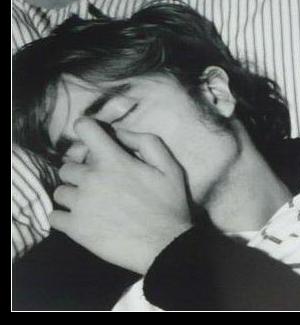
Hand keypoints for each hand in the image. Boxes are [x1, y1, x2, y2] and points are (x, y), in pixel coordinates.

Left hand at [50, 118, 192, 274]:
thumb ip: (145, 143)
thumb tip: (119, 133)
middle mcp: (91, 178)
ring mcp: (80, 204)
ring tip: (91, 205)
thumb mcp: (169, 167)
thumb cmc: (169, 205)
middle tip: (98, 184)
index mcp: (114, 161)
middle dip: (81, 172)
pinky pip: (54, 216)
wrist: (165, 246)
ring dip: (73, 195)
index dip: (86, 130)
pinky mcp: (75, 228)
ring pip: (60, 191)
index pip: (84, 129)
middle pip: (68, 166)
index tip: (91, 141)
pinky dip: (64, 217)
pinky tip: (81, 220)